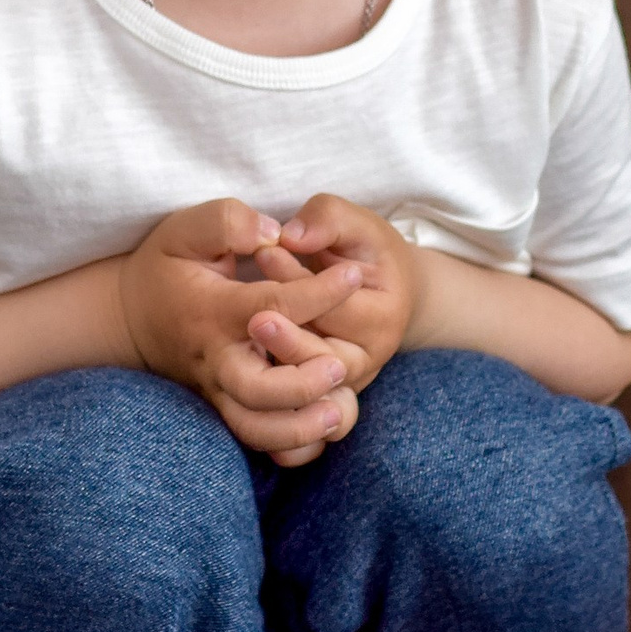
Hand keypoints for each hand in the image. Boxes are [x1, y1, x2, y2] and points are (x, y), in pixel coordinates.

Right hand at [115, 200, 362, 461]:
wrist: (130, 318)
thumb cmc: (168, 267)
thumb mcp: (186, 229)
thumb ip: (228, 222)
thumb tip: (272, 233)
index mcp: (214, 311)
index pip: (275, 307)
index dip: (320, 293)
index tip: (353, 277)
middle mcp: (217, 358)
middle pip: (256, 391)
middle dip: (301, 384)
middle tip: (339, 366)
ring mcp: (219, 390)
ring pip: (255, 429)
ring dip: (298, 428)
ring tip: (336, 412)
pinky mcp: (224, 408)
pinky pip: (256, 441)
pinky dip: (290, 445)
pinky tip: (322, 427)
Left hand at [249, 194, 419, 399]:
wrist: (386, 289)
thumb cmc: (367, 251)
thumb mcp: (357, 223)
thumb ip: (327, 220)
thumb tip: (291, 237)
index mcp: (383, 317)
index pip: (335, 307)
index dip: (297, 281)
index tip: (265, 253)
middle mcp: (367, 358)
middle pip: (320, 358)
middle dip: (286, 335)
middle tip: (255, 316)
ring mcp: (344, 381)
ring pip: (304, 388)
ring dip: (276, 365)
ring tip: (251, 333)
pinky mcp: (321, 395)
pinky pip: (294, 411)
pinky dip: (274, 404)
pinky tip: (244, 375)